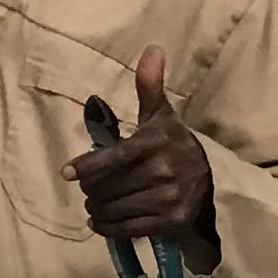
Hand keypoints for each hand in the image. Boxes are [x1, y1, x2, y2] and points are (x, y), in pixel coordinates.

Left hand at [66, 45, 213, 242]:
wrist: (210, 179)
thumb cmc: (173, 144)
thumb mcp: (161, 114)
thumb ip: (150, 85)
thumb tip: (152, 49)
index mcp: (155, 143)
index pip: (112, 159)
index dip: (86, 167)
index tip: (67, 173)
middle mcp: (162, 172)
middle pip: (107, 187)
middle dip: (90, 189)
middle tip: (88, 187)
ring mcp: (168, 199)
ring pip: (114, 209)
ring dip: (97, 209)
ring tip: (95, 203)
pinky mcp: (171, 221)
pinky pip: (127, 229)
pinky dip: (108, 228)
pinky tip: (100, 222)